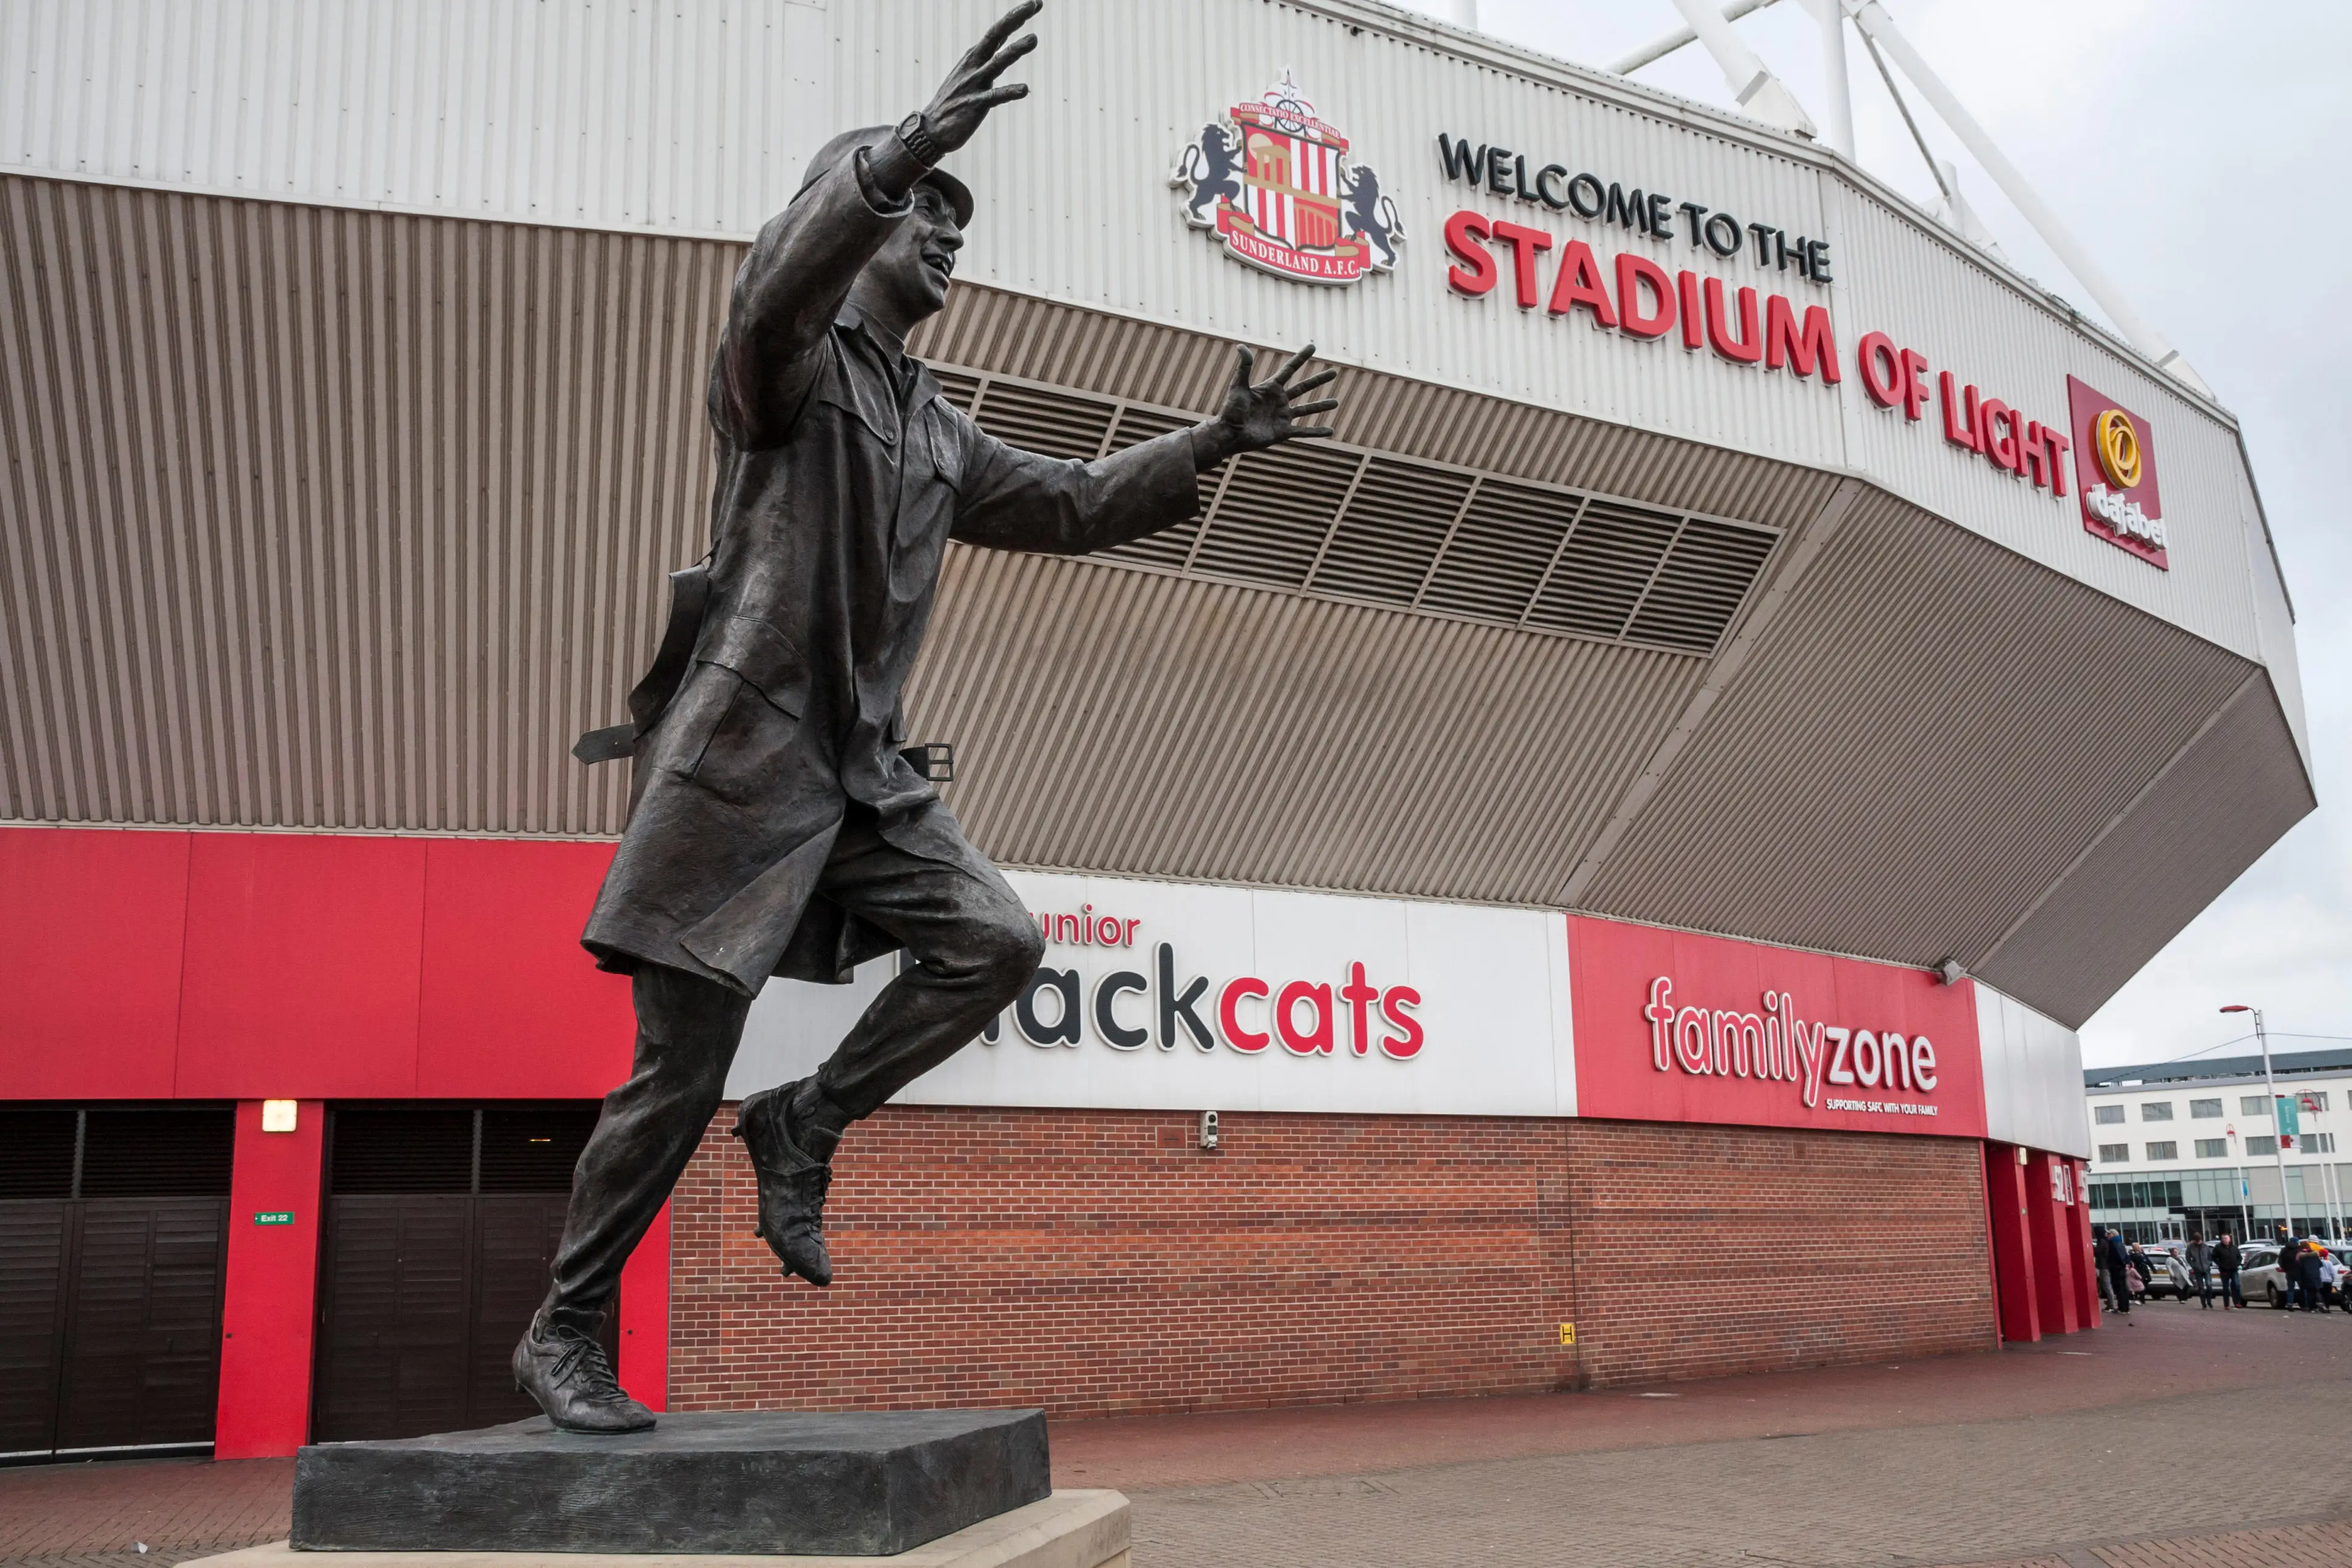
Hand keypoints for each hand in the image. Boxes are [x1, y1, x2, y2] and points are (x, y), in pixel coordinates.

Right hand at [918, 1, 1040, 156]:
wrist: (931, 130)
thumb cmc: (954, 102)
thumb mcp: (970, 74)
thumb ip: (987, 60)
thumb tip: (1001, 47)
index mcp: (974, 57)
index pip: (998, 32)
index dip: (1016, 17)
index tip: (1035, 3)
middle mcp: (974, 65)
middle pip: (996, 36)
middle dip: (1014, 19)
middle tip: (1033, 3)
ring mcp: (974, 84)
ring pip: (997, 62)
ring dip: (1016, 49)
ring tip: (1034, 38)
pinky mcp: (974, 105)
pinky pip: (994, 97)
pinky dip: (1009, 92)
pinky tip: (1024, 89)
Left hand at [1190, 344, 1340, 469]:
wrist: (1229, 434)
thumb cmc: (1231, 410)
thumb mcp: (1239, 386)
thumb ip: (1244, 367)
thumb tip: (1242, 346)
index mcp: (1271, 388)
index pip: (1290, 369)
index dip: (1301, 358)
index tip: (1313, 347)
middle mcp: (1279, 401)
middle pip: (1303, 388)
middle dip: (1319, 380)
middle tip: (1334, 372)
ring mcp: (1282, 416)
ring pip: (1307, 409)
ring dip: (1321, 405)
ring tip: (1336, 402)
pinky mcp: (1283, 432)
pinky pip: (1304, 431)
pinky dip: (1317, 431)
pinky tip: (1330, 430)